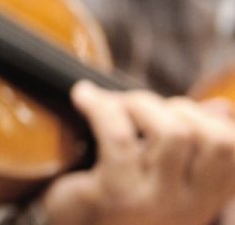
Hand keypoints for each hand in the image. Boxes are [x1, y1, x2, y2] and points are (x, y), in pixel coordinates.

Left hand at [39, 82, 234, 224]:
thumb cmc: (116, 194)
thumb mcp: (158, 170)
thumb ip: (191, 142)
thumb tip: (222, 107)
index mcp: (206, 199)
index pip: (232, 148)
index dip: (207, 117)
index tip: (175, 110)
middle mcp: (190, 207)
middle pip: (212, 139)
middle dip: (178, 108)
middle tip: (142, 107)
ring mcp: (154, 203)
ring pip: (173, 133)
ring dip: (142, 104)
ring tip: (116, 104)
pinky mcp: (115, 194)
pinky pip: (118, 136)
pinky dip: (100, 107)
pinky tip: (84, 96)